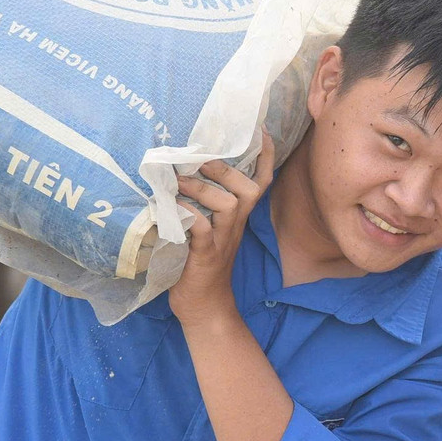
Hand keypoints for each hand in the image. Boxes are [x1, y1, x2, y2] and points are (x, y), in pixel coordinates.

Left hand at [170, 134, 275, 327]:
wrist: (204, 308)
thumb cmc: (200, 267)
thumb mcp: (207, 231)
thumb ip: (202, 206)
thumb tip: (179, 173)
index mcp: (237, 217)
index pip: (260, 182)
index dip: (265, 158)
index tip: (260, 131)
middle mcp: (235, 225)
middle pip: (249, 188)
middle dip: (225, 169)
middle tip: (199, 160)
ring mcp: (223, 240)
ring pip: (229, 204)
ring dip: (204, 190)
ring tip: (179, 183)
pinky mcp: (207, 256)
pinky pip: (204, 229)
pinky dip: (191, 216)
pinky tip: (176, 210)